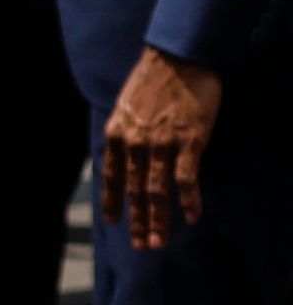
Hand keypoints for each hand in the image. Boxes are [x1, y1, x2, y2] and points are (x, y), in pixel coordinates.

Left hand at [102, 46, 223, 252]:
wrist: (178, 58)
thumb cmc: (153, 81)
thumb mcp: (125, 109)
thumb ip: (124, 134)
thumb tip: (124, 155)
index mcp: (116, 136)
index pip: (111, 178)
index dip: (114, 202)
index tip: (115, 221)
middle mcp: (134, 145)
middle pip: (134, 191)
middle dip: (137, 221)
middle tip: (142, 245)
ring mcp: (160, 145)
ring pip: (156, 191)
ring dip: (158, 220)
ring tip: (158, 242)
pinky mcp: (187, 142)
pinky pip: (185, 179)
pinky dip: (188, 201)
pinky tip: (192, 217)